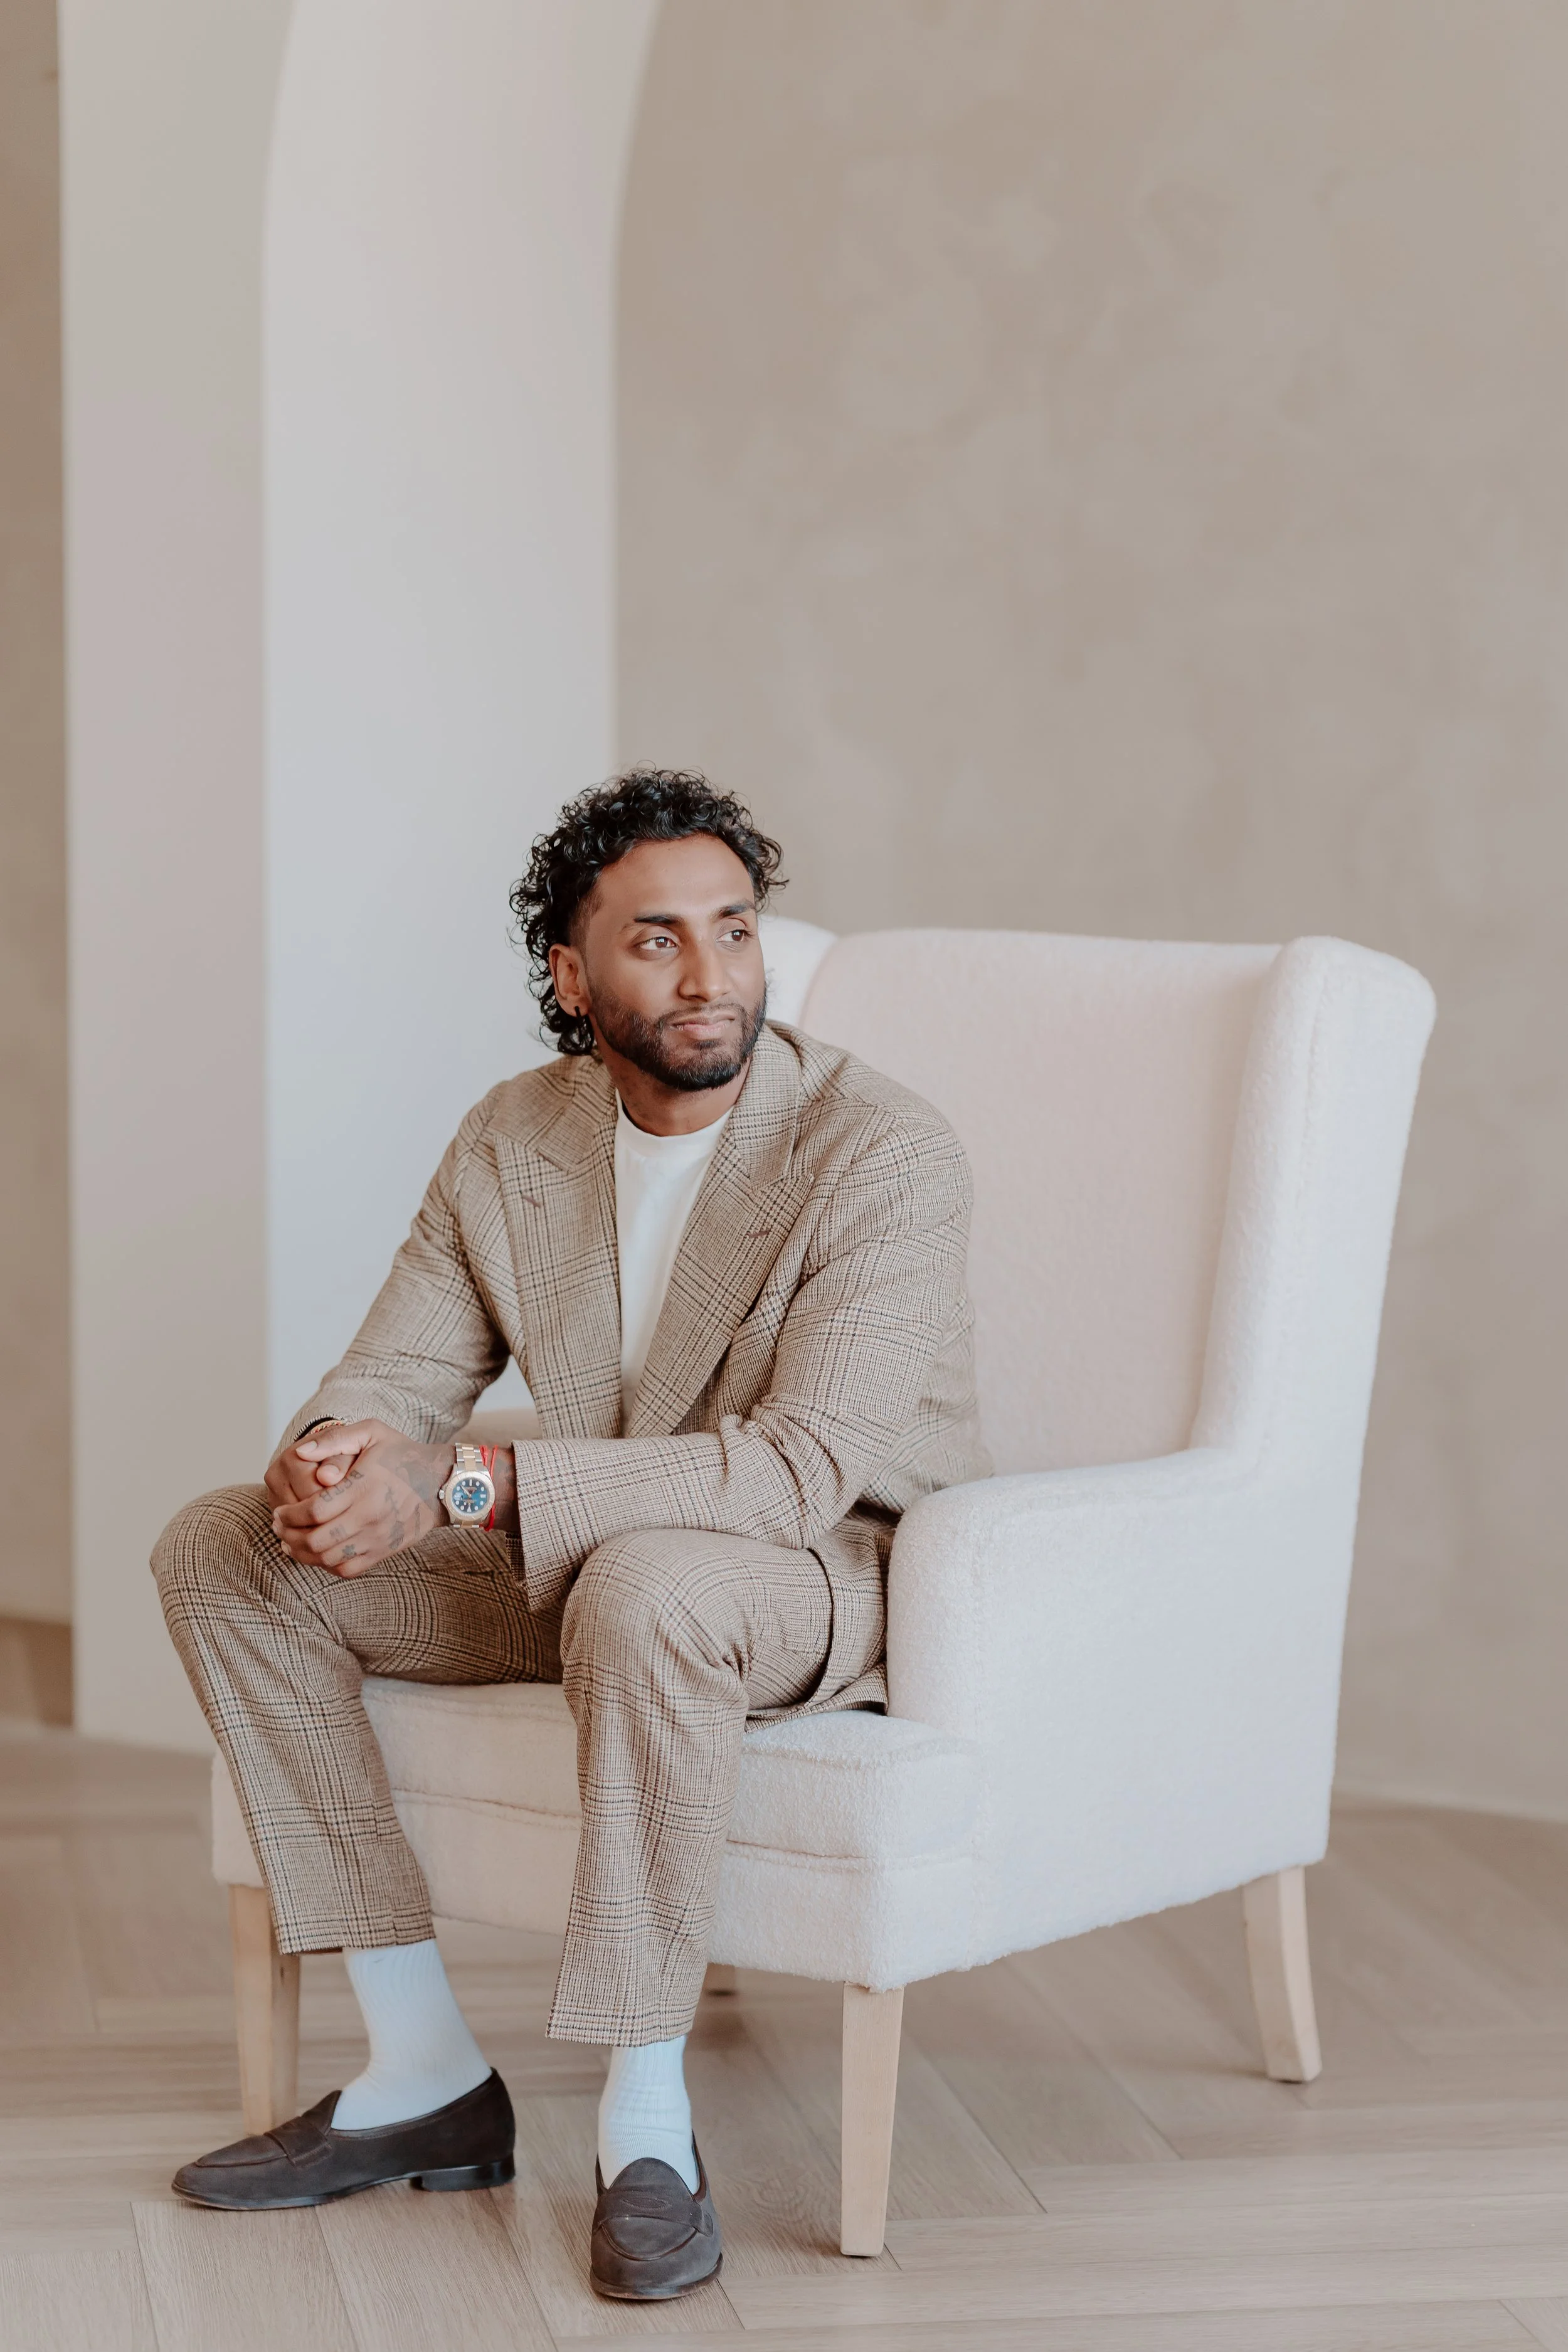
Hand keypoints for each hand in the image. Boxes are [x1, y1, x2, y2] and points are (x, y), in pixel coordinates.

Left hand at [270, 1419, 454, 1576]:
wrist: (440, 1482)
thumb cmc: (401, 1453)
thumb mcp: (372, 1432)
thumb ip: (334, 1439)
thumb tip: (299, 1453)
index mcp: (363, 1487)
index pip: (315, 1510)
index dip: (290, 1515)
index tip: (279, 1511)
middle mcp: (370, 1516)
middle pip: (317, 1540)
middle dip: (289, 1536)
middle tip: (278, 1526)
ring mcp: (377, 1538)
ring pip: (329, 1559)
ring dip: (302, 1553)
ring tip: (289, 1541)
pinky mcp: (383, 1551)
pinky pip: (347, 1569)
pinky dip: (326, 1565)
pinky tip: (316, 1553)